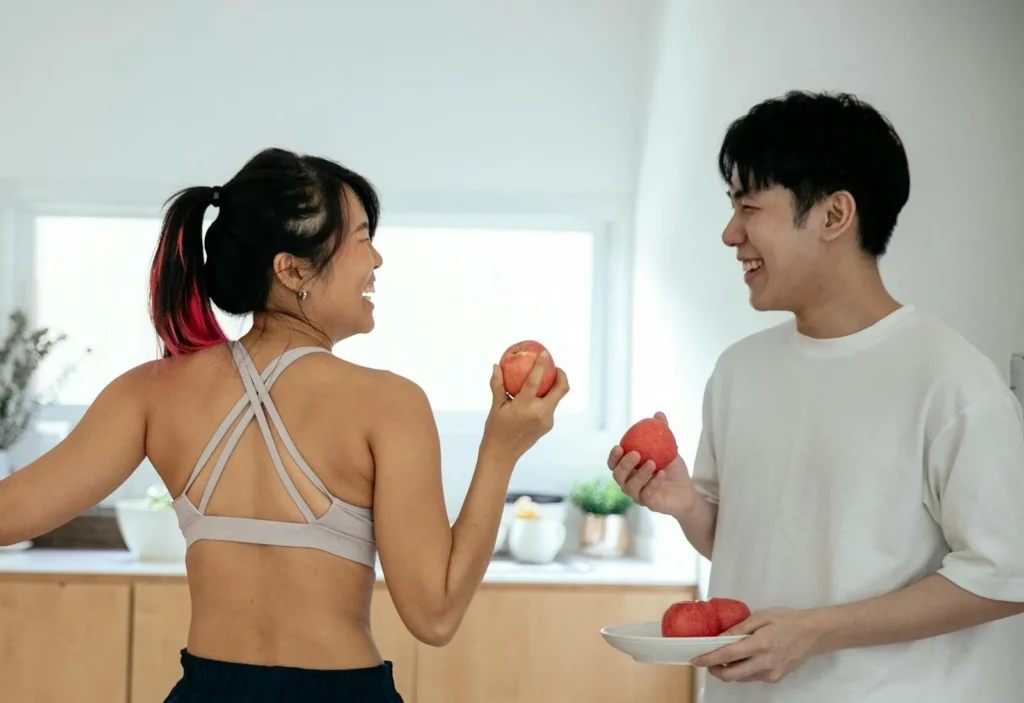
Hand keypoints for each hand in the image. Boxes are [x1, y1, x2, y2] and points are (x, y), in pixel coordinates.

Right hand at [482, 351, 569, 460]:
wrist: (502, 454)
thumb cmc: (495, 428)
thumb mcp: (496, 406)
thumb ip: (498, 385)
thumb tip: (496, 366)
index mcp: (525, 406)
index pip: (536, 380)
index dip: (542, 364)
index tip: (545, 353)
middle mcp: (540, 413)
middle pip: (561, 389)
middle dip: (562, 375)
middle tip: (556, 367)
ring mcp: (546, 421)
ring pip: (556, 399)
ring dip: (554, 388)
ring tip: (547, 379)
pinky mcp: (548, 426)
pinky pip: (550, 408)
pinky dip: (546, 399)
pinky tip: (538, 396)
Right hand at [607, 412, 694, 517]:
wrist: (687, 492)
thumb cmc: (673, 471)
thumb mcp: (669, 450)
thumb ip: (662, 433)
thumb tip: (658, 414)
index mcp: (629, 470)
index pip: (614, 464)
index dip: (613, 457)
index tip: (619, 446)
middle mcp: (629, 483)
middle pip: (617, 475)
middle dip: (624, 464)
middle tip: (636, 453)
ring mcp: (637, 495)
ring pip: (629, 486)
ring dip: (639, 474)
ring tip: (652, 463)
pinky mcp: (649, 504)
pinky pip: (646, 494)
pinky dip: (653, 482)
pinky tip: (662, 473)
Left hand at [690, 608, 827, 683]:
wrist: (814, 633)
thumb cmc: (788, 620)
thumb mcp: (762, 616)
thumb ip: (739, 628)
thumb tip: (719, 637)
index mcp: (761, 645)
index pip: (728, 656)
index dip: (709, 659)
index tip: (695, 660)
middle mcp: (765, 663)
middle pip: (731, 675)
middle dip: (715, 670)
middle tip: (707, 661)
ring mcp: (771, 673)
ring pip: (741, 678)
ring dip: (728, 671)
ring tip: (723, 657)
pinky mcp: (776, 678)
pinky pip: (752, 677)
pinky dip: (742, 671)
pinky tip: (741, 659)